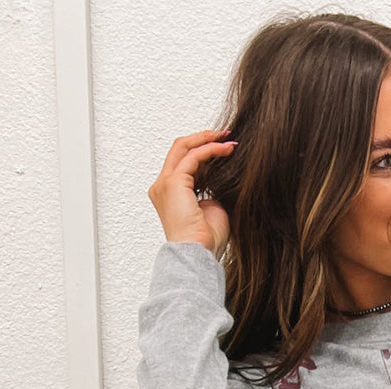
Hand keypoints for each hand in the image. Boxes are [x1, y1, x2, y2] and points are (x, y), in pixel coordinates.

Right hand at [147, 130, 237, 260]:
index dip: (203, 151)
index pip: (183, 162)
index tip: (223, 147)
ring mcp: (165, 183)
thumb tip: (222, 177)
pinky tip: (227, 150)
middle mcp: (162, 186)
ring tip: (228, 138)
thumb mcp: (211, 208)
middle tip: (225, 134)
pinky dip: (211, 150)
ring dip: (207, 140)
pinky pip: (194, 156)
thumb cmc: (204, 240)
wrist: (197, 252)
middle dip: (202, 138)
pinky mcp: (173, 182)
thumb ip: (211, 189)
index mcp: (168, 194)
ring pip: (184, 147)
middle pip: (179, 149)